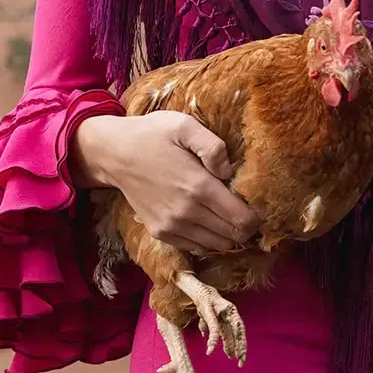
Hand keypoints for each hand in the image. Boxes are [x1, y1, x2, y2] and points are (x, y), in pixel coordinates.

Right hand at [72, 112, 260, 255]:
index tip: (258, 204)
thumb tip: (229, 172)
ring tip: (229, 214)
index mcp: (198, 187)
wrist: (113, 154)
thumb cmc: (152, 134)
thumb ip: (214, 146)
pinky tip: (209, 220)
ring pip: (217, 245)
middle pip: (234, 236)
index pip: (243, 219)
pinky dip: (209, 239)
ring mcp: (172, 226)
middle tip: (247, 209)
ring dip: (229, 234)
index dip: (257, 216)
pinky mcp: (160, 233)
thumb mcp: (184, 126)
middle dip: (247, 226)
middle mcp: (187, 213)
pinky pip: (196, 247)